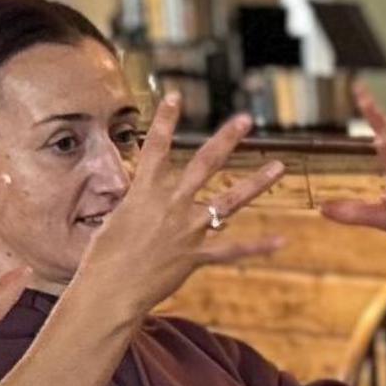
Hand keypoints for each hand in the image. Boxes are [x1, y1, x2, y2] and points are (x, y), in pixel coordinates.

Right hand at [65, 90, 286, 324]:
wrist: (110, 289)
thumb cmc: (104, 256)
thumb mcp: (118, 218)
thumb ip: (141, 204)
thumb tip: (153, 198)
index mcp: (145, 191)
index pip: (157, 147)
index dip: (165, 120)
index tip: (175, 96)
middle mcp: (170, 204)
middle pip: (204, 164)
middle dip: (225, 139)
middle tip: (245, 119)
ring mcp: (187, 229)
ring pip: (229, 201)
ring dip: (256, 182)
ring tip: (279, 166)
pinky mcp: (196, 255)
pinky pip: (232, 249)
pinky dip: (257, 247)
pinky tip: (281, 241)